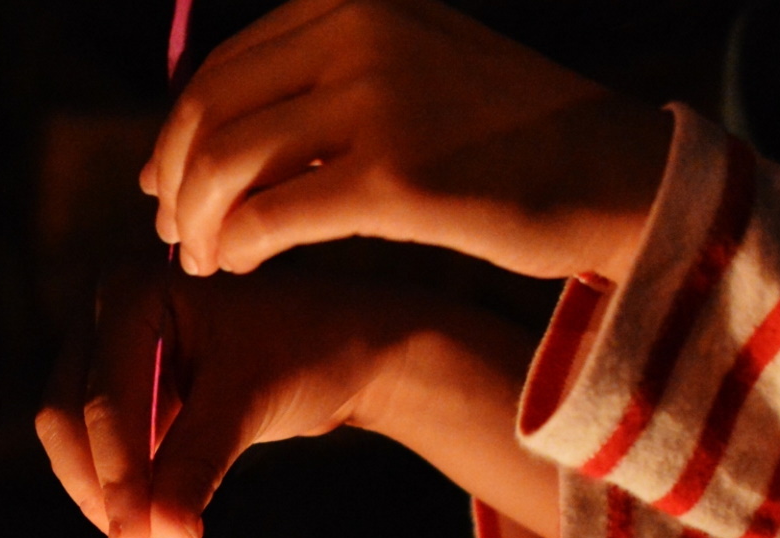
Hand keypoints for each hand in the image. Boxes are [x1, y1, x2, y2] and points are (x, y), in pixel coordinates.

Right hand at [36, 259, 559, 537]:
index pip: (104, 398)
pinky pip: (98, 442)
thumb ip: (198, 466)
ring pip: (73, 434)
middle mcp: (104, 308)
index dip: (116, 476)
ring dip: (104, 492)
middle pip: (68, 415)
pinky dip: (120, 484)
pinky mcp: (119, 382)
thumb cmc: (306, 351)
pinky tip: (148, 521)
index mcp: (133, 290)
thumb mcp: (251, 405)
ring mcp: (105, 344)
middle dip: (101, 488)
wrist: (341, 344)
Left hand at [140, 0, 671, 282]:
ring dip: (199, 221)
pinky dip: (237, 246)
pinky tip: (239, 266)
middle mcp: (358, 31)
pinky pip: (269, 217)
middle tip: (174, 232)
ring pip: (227, 166)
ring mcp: (375, 99)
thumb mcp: (411, 65)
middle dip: (177, 181)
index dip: (179, 134)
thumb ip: (323, 77)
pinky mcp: (391, 177)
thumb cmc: (507, 138)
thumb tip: (211, 132)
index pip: (223, 68)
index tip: (165, 185)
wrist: (614, 173)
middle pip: (211, 113)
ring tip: (204, 257)